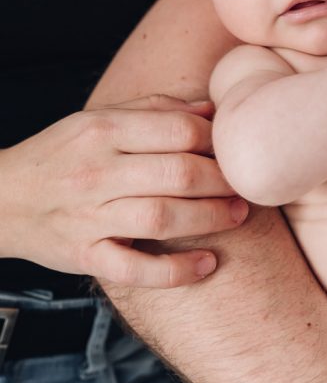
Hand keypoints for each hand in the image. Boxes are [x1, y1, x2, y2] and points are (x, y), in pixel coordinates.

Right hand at [0, 96, 247, 287]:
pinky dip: (176, 271)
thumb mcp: (99, 120)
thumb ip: (155, 110)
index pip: (177, 130)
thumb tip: (211, 111)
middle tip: (246, 185)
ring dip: (210, 218)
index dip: (216, 141)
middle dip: (223, 181)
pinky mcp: (85, 257)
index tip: (233, 149)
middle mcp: (96, 173)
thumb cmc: (61, 156)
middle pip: (178, 175)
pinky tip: (207, 263)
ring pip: (162, 218)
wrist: (1, 199)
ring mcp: (89, 218)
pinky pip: (136, 269)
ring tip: (237, 215)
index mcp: (103, 131)